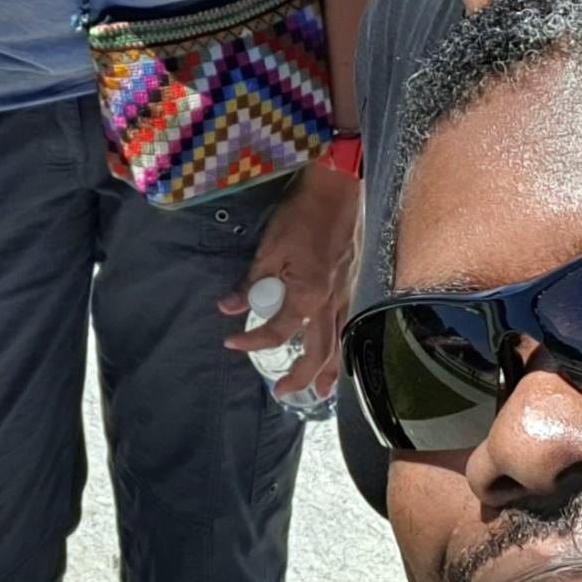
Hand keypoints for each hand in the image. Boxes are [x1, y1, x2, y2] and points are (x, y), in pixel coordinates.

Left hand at [216, 165, 360, 402]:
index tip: (231, 342)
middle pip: (319, 352)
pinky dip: (343, 345)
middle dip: (301, 377)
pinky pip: (349, 324)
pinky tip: (337, 349)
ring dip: (330, 371)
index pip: (277, 331)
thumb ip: (252, 283)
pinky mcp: (354, 283)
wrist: (337, 189)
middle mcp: (332, 302)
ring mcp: (347, 294)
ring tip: (320, 391)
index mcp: (309, 295)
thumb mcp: (269, 248)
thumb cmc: (302, 214)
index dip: (252, 341)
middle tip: (283, 392)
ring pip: (342, 343)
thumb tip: (227, 307)